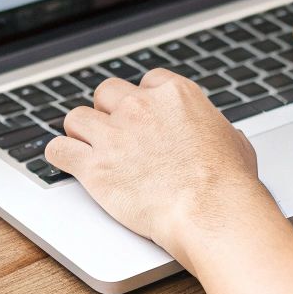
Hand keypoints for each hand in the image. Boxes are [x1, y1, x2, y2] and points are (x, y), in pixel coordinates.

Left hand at [47, 69, 292, 293]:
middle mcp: (139, 107)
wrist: (210, 211)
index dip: (140, 100)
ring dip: (79, 132)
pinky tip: (63, 162)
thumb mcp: (235, 143)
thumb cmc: (230, 184)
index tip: (140, 114)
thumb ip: (217, 131)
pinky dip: (57, 156)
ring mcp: (113, 134)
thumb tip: (223, 136)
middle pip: (106, 93)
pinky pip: (58, 150)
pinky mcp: (94, 166)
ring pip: (76, 117)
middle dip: (107, 112)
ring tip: (83, 146)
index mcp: (175, 94)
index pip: (145, 82)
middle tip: (111, 132)